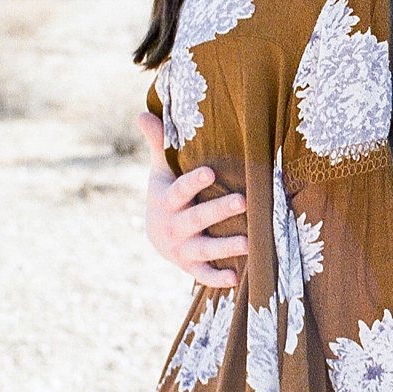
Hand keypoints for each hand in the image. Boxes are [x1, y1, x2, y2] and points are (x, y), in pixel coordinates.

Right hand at [140, 113, 247, 286]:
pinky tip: (236, 278)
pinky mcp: (190, 267)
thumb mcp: (161, 170)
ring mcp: (181, 249)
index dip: (193, 183)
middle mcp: (174, 226)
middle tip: (243, 201)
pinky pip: (203, 275)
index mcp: (167, 200)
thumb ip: (159, 144)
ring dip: (225, 247)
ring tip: (249, 242)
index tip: (209, 171)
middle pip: (197, 218)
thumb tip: (143, 112)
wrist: (157, 236)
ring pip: (204, 249)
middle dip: (218, 210)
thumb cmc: (166, 194)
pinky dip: (217, 279)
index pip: (180, 190)